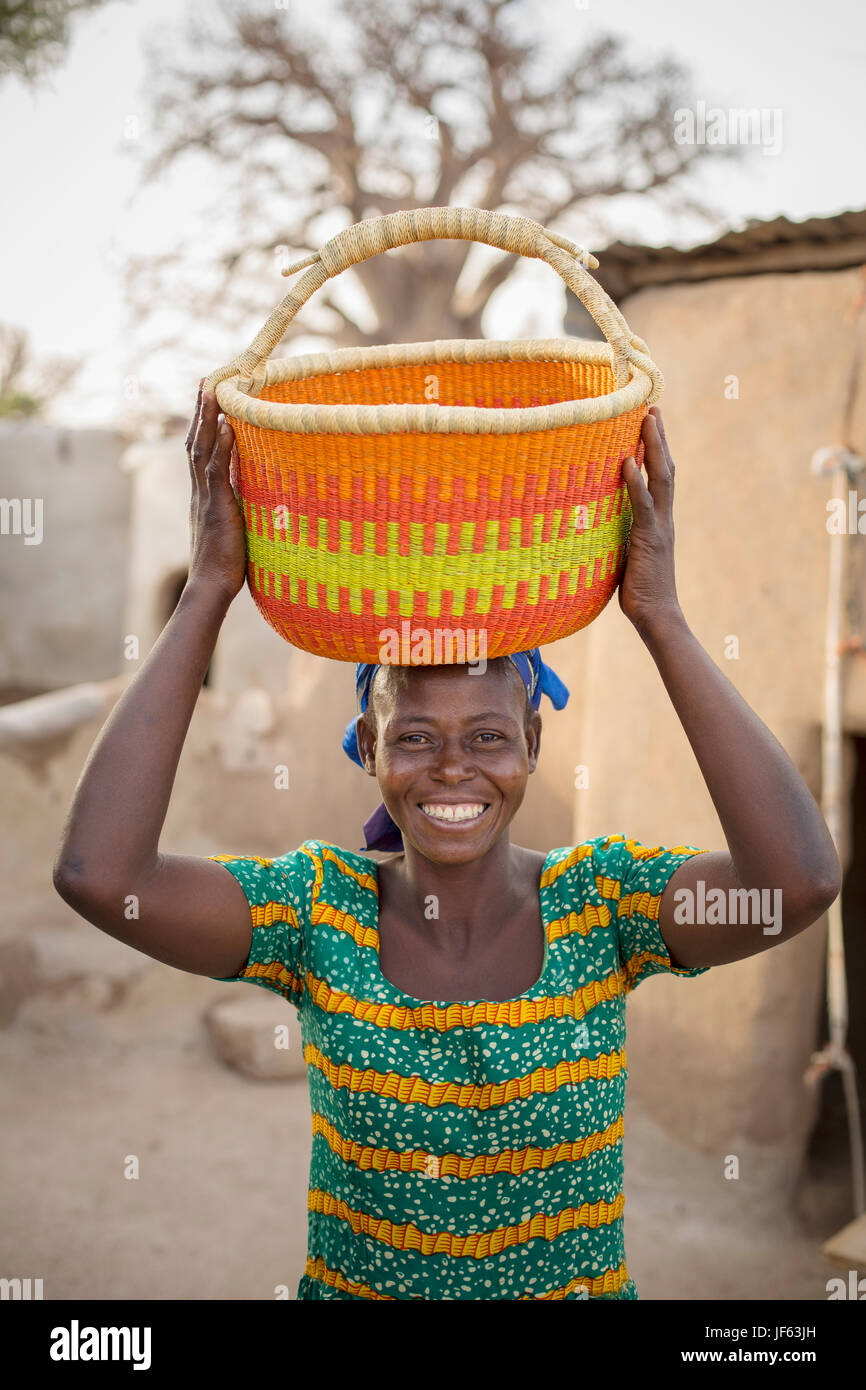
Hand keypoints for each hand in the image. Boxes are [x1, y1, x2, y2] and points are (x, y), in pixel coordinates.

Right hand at [185, 382, 246, 601]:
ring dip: (206, 416)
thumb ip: (239, 508)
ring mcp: (205, 497)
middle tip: (206, 378)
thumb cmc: (226, 566)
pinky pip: (215, 469)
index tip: (208, 398)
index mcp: (204, 495)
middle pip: (196, 441)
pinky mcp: (216, 506)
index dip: (203, 425)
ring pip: (201, 448)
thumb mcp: (235, 528)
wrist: (211, 587)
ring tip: (213, 387)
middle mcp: (200, 491)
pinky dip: (219, 444)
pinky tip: (224, 422)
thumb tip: (253, 494)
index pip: (200, 452)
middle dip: (201, 409)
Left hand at [617, 407, 683, 637]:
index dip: (658, 450)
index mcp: (659, 520)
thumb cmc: (639, 589)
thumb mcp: (629, 553)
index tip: (652, 423)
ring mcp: (659, 526)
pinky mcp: (649, 539)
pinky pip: (642, 505)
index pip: (661, 477)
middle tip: (652, 408)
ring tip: (646, 420)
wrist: (656, 614)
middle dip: (659, 438)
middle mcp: (664, 517)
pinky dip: (635, 482)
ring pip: (660, 478)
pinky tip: (626, 462)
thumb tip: (604, 524)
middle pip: (665, 468)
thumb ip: (623, 534)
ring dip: (653, 447)